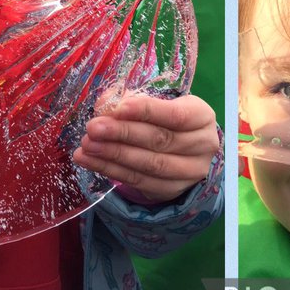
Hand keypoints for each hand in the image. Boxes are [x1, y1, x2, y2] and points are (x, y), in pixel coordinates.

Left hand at [73, 92, 218, 203]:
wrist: (184, 148)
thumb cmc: (166, 116)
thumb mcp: (156, 100)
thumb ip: (131, 99)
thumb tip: (105, 105)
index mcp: (202, 116)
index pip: (175, 115)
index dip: (147, 111)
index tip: (119, 107)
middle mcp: (203, 145)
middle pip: (159, 140)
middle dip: (122, 133)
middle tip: (93, 128)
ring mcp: (190, 172)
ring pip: (149, 165)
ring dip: (113, 155)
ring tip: (87, 146)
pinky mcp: (172, 189)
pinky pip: (139, 181)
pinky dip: (111, 170)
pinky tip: (90, 161)